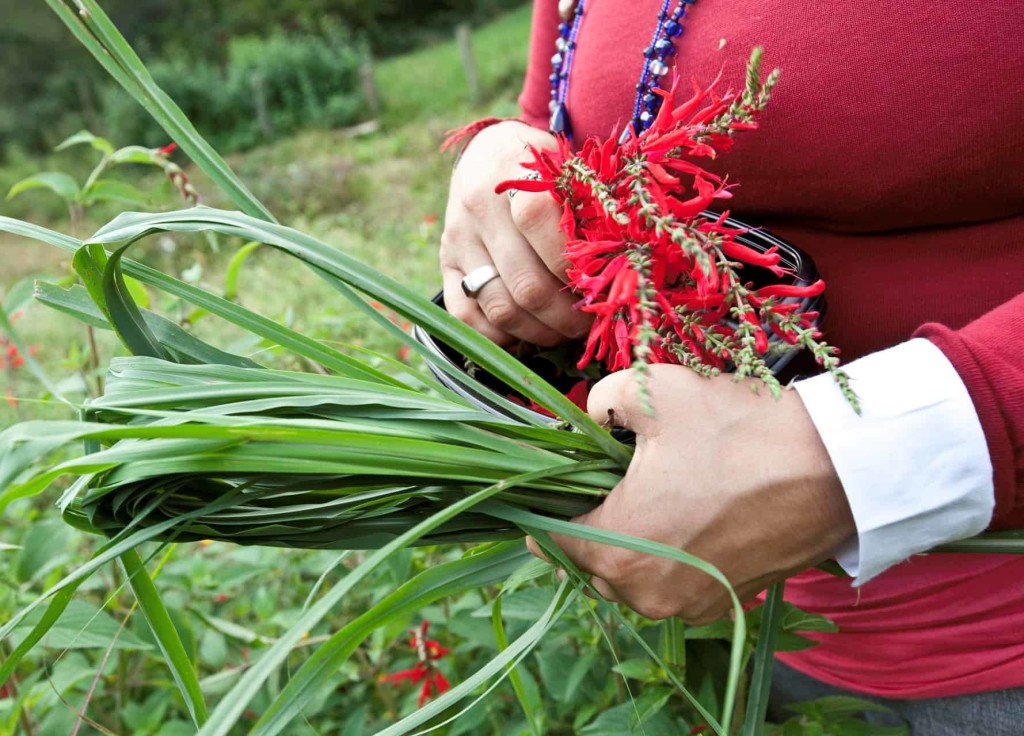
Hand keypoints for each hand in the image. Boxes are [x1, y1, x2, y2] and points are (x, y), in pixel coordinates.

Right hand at [441, 120, 591, 345]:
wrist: (489, 152)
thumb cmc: (545, 166)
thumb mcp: (568, 168)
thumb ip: (588, 209)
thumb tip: (619, 268)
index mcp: (514, 177)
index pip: (539, 224)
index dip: (573, 267)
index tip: (599, 287)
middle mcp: (479, 210)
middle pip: (525, 284)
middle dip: (565, 317)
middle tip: (588, 324)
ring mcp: (459, 240)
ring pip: (499, 308)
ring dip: (538, 333)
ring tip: (563, 333)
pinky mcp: (446, 263)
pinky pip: (465, 315)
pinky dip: (498, 337)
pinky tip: (525, 334)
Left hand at [528, 365, 855, 622]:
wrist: (835, 469)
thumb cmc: (737, 430)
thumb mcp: (652, 391)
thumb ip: (600, 401)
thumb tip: (590, 415)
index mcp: (616, 551)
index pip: (551, 538)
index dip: (547, 504)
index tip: (554, 480)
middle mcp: (645, 595)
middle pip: (590, 560)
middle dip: (591, 521)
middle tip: (607, 478)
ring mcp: (687, 606)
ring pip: (632, 574)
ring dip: (631, 539)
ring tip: (652, 492)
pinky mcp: (725, 604)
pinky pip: (673, 581)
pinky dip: (669, 554)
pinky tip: (688, 513)